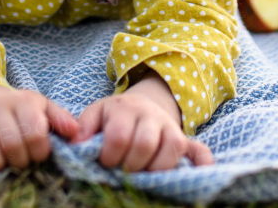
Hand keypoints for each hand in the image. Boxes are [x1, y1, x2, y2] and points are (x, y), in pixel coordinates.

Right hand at [0, 82, 79, 170]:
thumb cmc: (24, 111)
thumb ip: (61, 119)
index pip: (34, 131)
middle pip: (9, 140)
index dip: (40, 151)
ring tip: (1, 166)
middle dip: (19, 160)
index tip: (40, 156)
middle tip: (22, 163)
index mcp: (22, 101)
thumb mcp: (44, 108)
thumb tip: (75, 133)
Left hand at [75, 68, 213, 171]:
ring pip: (171, 150)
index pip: (119, 136)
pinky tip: (194, 174)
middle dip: (130, 165)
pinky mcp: (185, 140)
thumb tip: (77, 142)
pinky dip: (200, 164)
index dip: (110, 156)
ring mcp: (171, 127)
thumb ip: (84, 126)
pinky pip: (199, 150)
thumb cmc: (114, 115)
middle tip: (123, 169)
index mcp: (125, 108)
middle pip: (144, 144)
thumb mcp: (96, 114)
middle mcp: (151, 115)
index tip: (105, 162)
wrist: (142, 105)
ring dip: (154, 169)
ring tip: (142, 173)